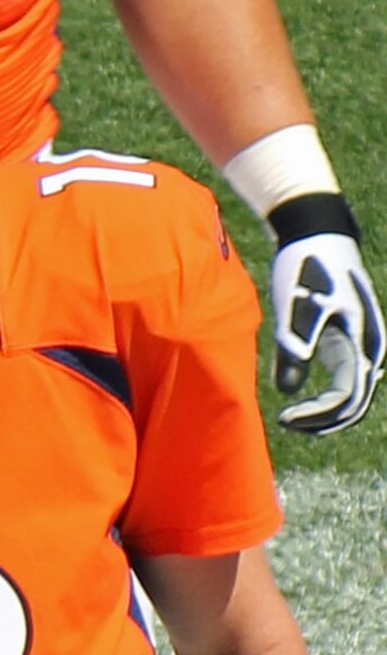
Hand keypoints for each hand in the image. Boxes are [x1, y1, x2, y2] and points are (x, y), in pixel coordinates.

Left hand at [268, 195, 385, 433]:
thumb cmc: (304, 266)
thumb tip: (289, 390)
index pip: (345, 396)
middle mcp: (370, 344)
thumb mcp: (293, 306)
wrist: (317, 232)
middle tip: (287, 422)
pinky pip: (350, 378)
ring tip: (294, 418)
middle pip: (355, 402)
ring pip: (355, 392)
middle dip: (322, 420)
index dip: (315, 414)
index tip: (284, 417)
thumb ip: (292, 347)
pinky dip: (331, 397)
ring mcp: (364, 341)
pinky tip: (309, 406)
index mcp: (360, 339)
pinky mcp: (351, 337)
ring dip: (327, 412)